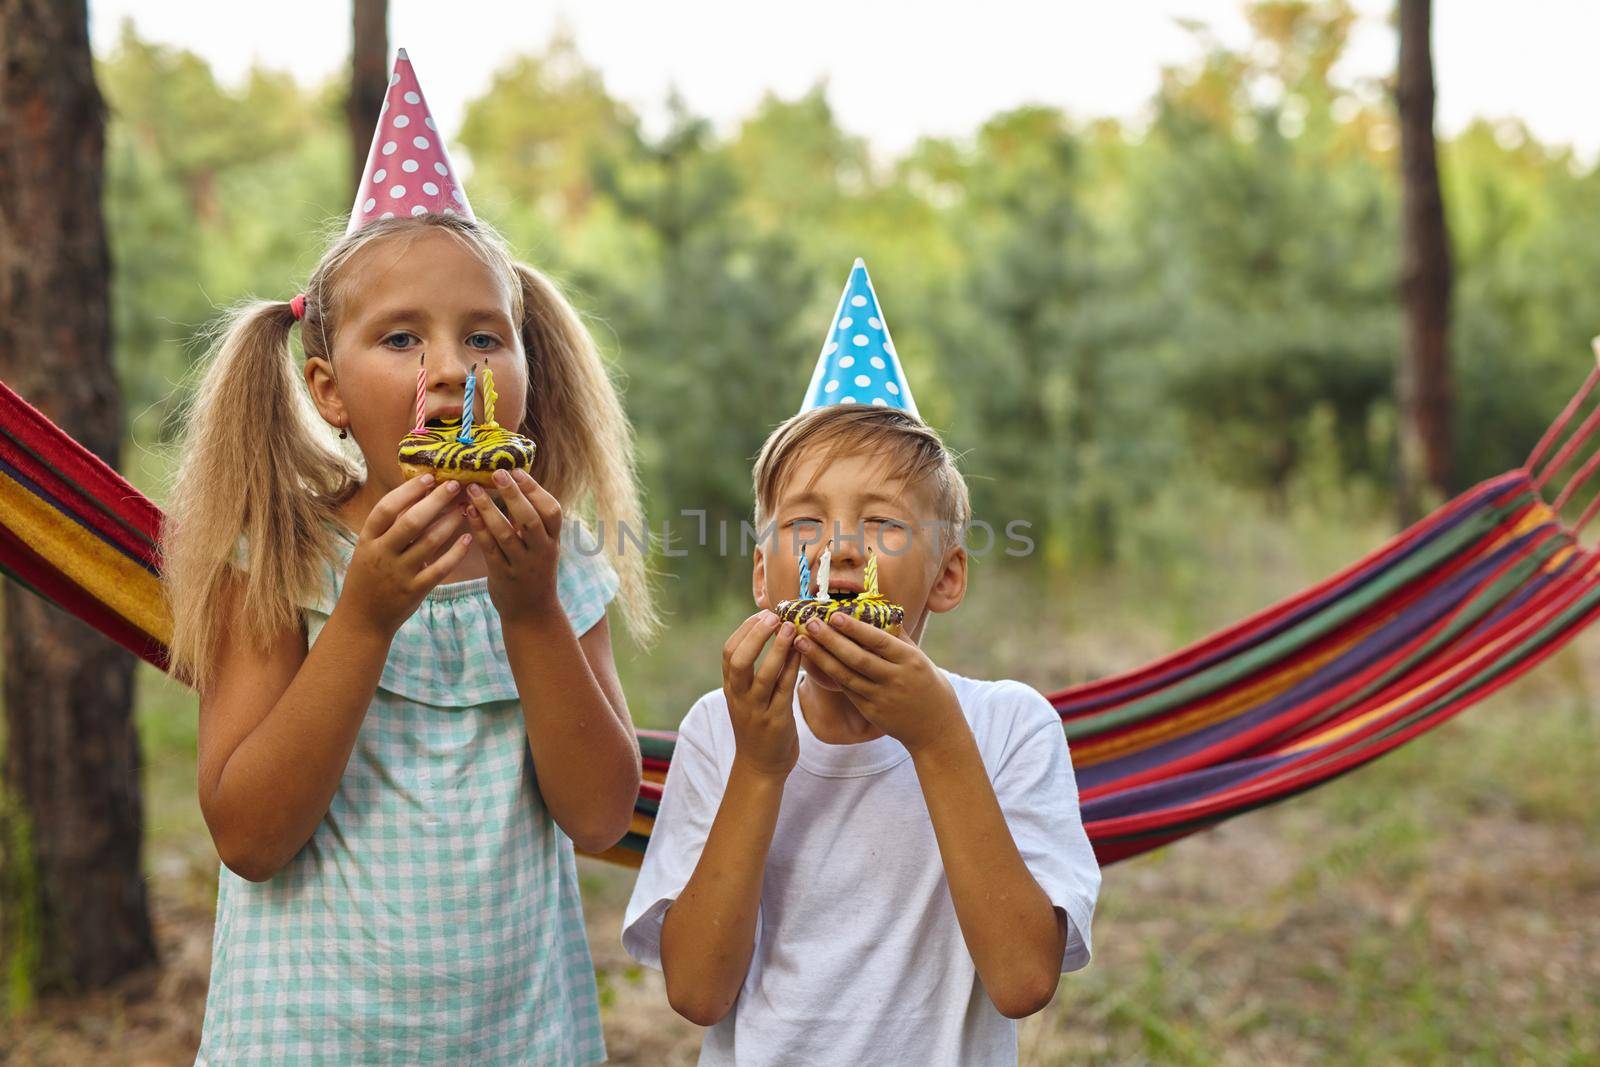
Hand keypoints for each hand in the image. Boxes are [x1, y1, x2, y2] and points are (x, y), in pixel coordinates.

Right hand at [341, 474, 471, 636]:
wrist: (363, 618)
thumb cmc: (369, 577)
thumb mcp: (368, 549)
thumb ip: (389, 527)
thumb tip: (416, 494)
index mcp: (367, 540)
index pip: (385, 509)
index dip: (407, 491)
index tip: (428, 477)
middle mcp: (382, 554)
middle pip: (410, 521)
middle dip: (434, 501)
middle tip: (454, 485)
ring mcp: (399, 573)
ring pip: (429, 542)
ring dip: (450, 522)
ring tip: (464, 508)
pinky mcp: (415, 590)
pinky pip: (440, 568)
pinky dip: (456, 552)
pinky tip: (468, 539)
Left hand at [464, 468, 562, 628]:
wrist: (533, 613)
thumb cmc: (533, 571)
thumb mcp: (541, 547)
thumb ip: (531, 522)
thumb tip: (513, 485)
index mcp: (553, 541)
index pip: (552, 510)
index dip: (535, 490)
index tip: (517, 471)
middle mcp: (541, 551)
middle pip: (530, 519)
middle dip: (513, 494)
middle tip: (496, 473)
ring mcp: (522, 565)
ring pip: (506, 533)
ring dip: (489, 509)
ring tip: (473, 489)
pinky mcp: (503, 576)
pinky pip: (490, 549)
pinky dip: (479, 529)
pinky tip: (467, 512)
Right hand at [723, 611, 801, 780]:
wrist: (760, 767)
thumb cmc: (758, 726)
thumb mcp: (748, 698)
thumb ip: (753, 672)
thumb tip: (772, 634)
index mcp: (731, 688)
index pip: (729, 652)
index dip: (744, 630)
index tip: (762, 614)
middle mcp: (739, 697)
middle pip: (737, 660)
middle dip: (755, 635)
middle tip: (773, 616)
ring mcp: (756, 711)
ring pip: (763, 675)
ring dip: (777, 649)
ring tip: (790, 628)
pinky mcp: (776, 721)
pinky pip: (784, 690)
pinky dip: (792, 669)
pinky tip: (802, 653)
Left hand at [794, 612, 962, 753]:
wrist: (936, 729)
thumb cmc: (929, 686)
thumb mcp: (921, 659)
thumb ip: (899, 638)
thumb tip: (880, 611)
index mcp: (909, 660)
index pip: (878, 641)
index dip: (854, 628)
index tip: (833, 614)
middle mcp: (895, 679)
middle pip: (857, 658)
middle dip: (830, 640)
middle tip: (810, 623)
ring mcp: (881, 698)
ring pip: (846, 676)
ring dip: (822, 658)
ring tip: (802, 641)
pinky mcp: (871, 712)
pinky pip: (847, 690)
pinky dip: (830, 675)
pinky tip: (814, 662)